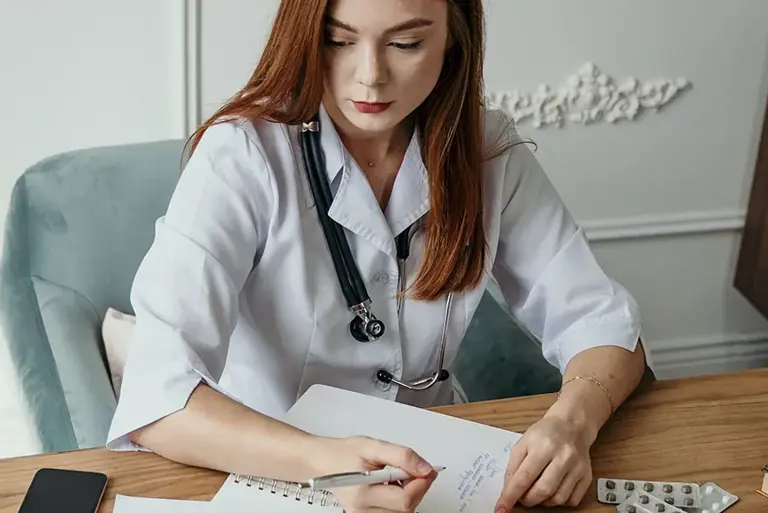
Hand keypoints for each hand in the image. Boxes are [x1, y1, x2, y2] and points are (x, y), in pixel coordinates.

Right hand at [311, 435, 437, 511]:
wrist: (324, 462)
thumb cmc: (344, 453)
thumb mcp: (373, 446)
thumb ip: (402, 456)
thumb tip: (425, 469)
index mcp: (362, 493)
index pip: (405, 500)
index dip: (421, 484)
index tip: (427, 469)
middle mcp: (362, 510)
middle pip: (406, 508)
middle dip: (416, 487)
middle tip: (411, 469)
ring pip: (402, 512)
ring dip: (408, 494)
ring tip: (396, 476)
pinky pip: (393, 512)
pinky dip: (399, 499)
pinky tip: (391, 487)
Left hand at [494, 415, 592, 509]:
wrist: (571, 426)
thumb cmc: (545, 434)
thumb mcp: (523, 442)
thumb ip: (513, 466)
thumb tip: (508, 491)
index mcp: (543, 446)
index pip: (524, 477)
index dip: (511, 495)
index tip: (501, 508)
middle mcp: (563, 457)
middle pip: (543, 490)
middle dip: (527, 500)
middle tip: (522, 497)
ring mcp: (577, 468)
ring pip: (558, 498)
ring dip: (542, 501)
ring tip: (537, 491)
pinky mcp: (586, 476)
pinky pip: (572, 500)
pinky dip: (558, 501)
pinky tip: (553, 490)